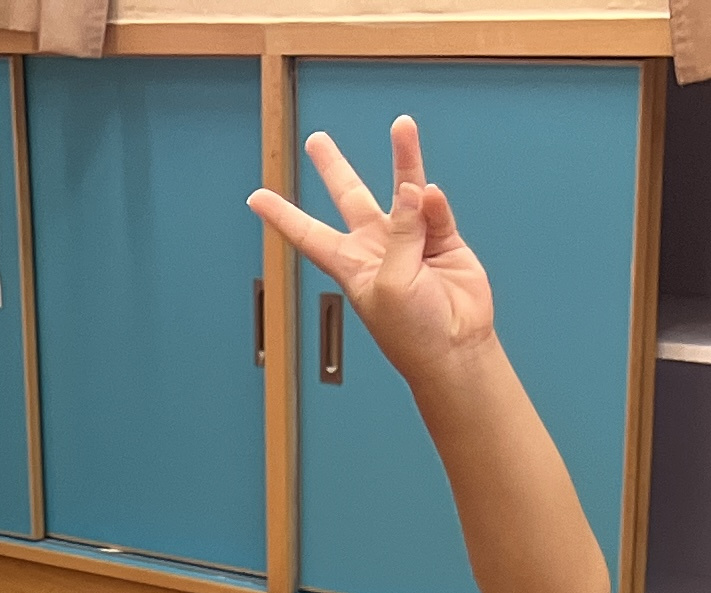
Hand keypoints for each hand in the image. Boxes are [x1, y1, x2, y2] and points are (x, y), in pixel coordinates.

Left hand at [253, 118, 496, 380]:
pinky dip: (434, 205)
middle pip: (349, 197)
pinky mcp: (443, 239)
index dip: (281, 216)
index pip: (306, 234)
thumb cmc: (412, 332)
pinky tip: (431, 199)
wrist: (455, 348)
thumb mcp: (390, 284)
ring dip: (403, 156)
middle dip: (333, 168)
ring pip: (402, 188)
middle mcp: (377, 246)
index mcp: (349, 264)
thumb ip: (400, 233)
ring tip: (402, 126)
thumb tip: (414, 188)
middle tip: (316, 141)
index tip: (255, 198)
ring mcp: (411, 240)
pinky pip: (436, 210)